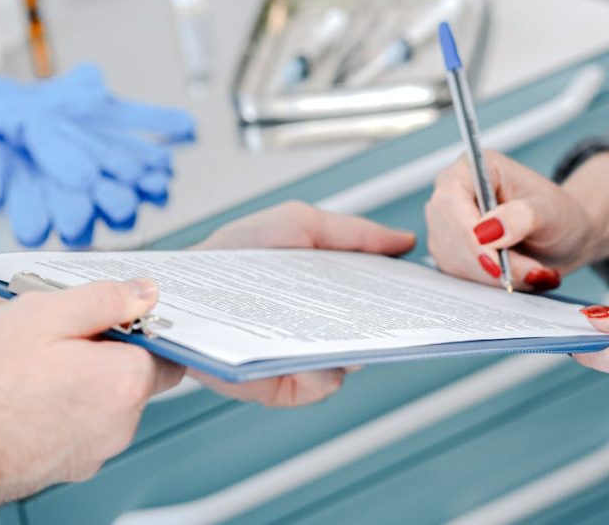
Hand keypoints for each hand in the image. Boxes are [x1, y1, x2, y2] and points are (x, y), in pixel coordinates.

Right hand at [0, 280, 183, 522]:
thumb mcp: (41, 315)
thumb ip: (104, 299)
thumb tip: (144, 292)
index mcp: (125, 380)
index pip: (166, 349)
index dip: (140, 326)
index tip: (112, 314)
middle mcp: (122, 423)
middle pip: (134, 374)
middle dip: (105, 350)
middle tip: (57, 335)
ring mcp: (96, 451)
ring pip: (104, 401)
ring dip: (80, 379)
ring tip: (30, 365)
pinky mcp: (68, 467)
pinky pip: (78, 425)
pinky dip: (60, 407)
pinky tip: (22, 394)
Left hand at [190, 201, 415, 406]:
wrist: (182, 286)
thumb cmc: (233, 254)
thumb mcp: (297, 223)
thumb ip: (353, 232)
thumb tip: (403, 243)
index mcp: (332, 292)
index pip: (383, 300)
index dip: (407, 297)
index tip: (427, 290)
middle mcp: (324, 329)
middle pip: (374, 336)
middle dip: (388, 324)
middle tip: (395, 311)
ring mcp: (304, 358)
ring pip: (350, 364)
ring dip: (351, 346)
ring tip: (343, 326)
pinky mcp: (281, 386)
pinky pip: (318, 385)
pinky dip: (317, 370)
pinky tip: (305, 348)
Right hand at [425, 150, 595, 290]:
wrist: (562, 237)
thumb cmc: (558, 214)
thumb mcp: (550, 211)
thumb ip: (522, 216)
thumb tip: (488, 231)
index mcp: (473, 167)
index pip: (451, 198)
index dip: (468, 232)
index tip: (494, 262)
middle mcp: (452, 193)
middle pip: (448, 232)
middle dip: (487, 260)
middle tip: (527, 272)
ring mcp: (447, 224)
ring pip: (451, 258)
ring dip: (491, 275)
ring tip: (529, 271)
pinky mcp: (450, 251)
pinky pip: (458, 274)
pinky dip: (488, 282)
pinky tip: (513, 275)